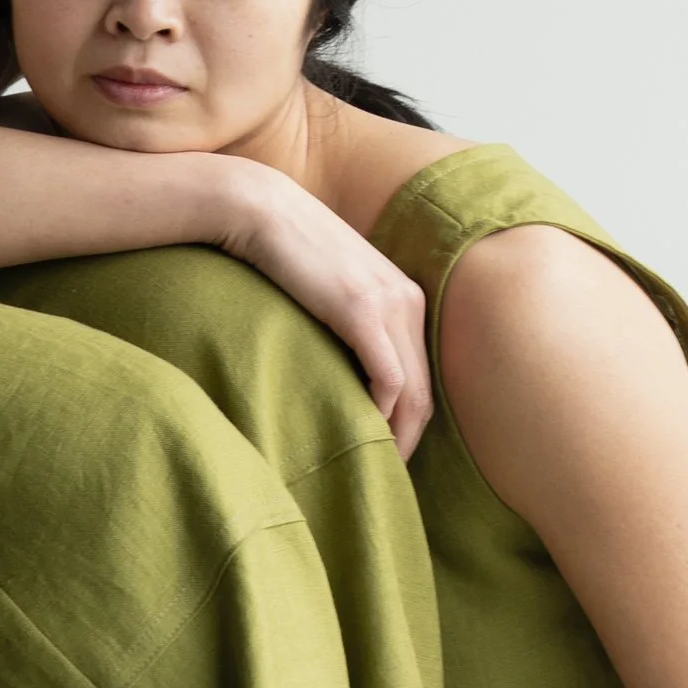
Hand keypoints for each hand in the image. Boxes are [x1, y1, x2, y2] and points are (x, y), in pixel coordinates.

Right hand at [214, 165, 434, 456]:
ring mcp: (389, 304)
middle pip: (428, 391)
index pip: (424, 375)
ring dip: (398, 437)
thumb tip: (339, 367)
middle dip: (411, 440)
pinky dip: (381, 414)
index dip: (410, 421)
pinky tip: (364, 434)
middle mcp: (408, 300)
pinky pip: (390, 380)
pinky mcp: (362, 311)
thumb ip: (346, 320)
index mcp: (404, 296)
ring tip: (378, 469)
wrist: (259, 208)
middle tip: (389, 479)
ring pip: (414, 393)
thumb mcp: (329, 287)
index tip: (388, 453)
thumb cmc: (283, 251)